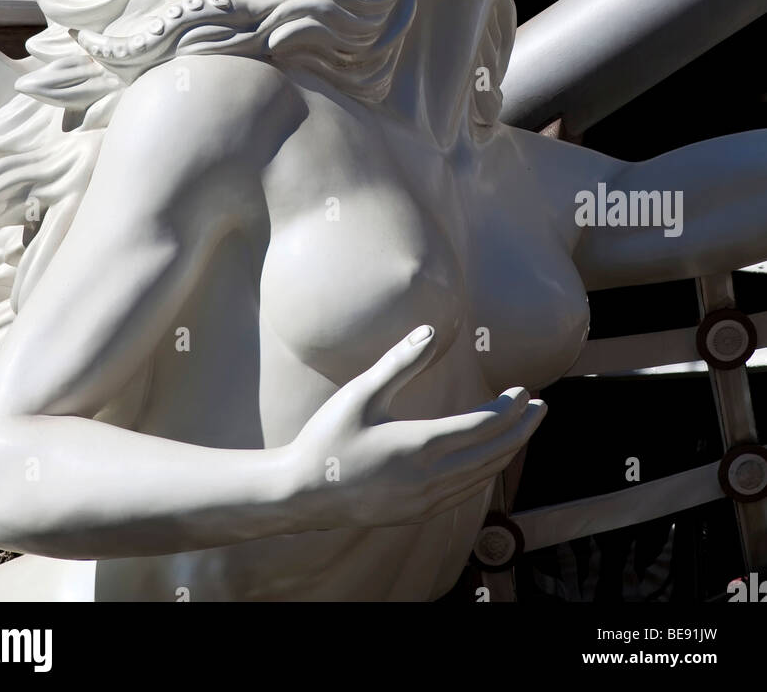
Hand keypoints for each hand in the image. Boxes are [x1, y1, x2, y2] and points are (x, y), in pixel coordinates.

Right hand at [286, 324, 545, 528]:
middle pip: (493, 454)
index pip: (482, 426)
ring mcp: (426, 501)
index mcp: (419, 446)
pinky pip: (466, 493)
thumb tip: (430, 331)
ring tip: (523, 430)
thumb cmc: (328, 437)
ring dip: (508, 452)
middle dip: (522, 430)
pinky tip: (488, 460)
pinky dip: (486, 473)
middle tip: (542, 408)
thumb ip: (399, 362)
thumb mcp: (360, 393)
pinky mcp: (418, 513)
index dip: (508, 408)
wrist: (302, 493)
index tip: (525, 390)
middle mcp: (430, 479)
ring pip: (483, 477)